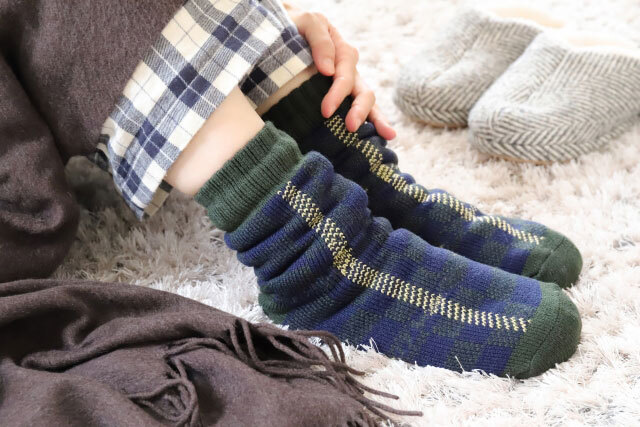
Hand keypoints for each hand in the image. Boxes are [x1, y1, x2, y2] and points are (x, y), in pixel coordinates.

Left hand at [284, 3, 395, 138]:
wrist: (285, 31)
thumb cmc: (297, 26)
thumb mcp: (308, 23)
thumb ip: (320, 41)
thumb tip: (328, 71)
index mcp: (343, 53)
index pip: (345, 77)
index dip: (338, 94)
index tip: (325, 110)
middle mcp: (350, 71)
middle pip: (364, 92)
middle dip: (360, 111)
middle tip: (351, 127)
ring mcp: (349, 85)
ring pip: (368, 102)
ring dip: (376, 120)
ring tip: (387, 135)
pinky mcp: (341, 97)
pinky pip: (360, 110)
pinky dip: (372, 123)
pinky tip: (381, 139)